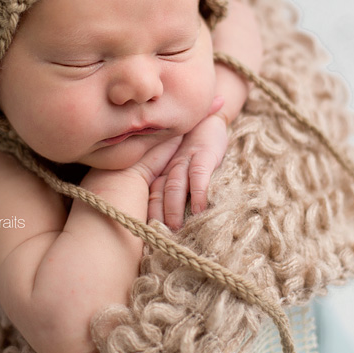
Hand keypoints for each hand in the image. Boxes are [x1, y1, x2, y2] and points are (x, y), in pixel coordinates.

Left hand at [148, 98, 228, 229]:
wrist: (210, 114)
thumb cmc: (192, 142)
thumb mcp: (177, 162)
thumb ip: (171, 184)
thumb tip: (166, 222)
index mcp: (161, 171)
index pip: (149, 194)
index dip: (147, 214)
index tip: (143, 235)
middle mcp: (169, 166)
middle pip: (158, 193)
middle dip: (157, 216)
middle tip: (156, 238)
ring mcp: (185, 159)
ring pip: (174, 186)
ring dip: (173, 207)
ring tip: (175, 228)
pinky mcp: (204, 154)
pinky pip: (199, 175)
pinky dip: (199, 191)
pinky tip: (199, 208)